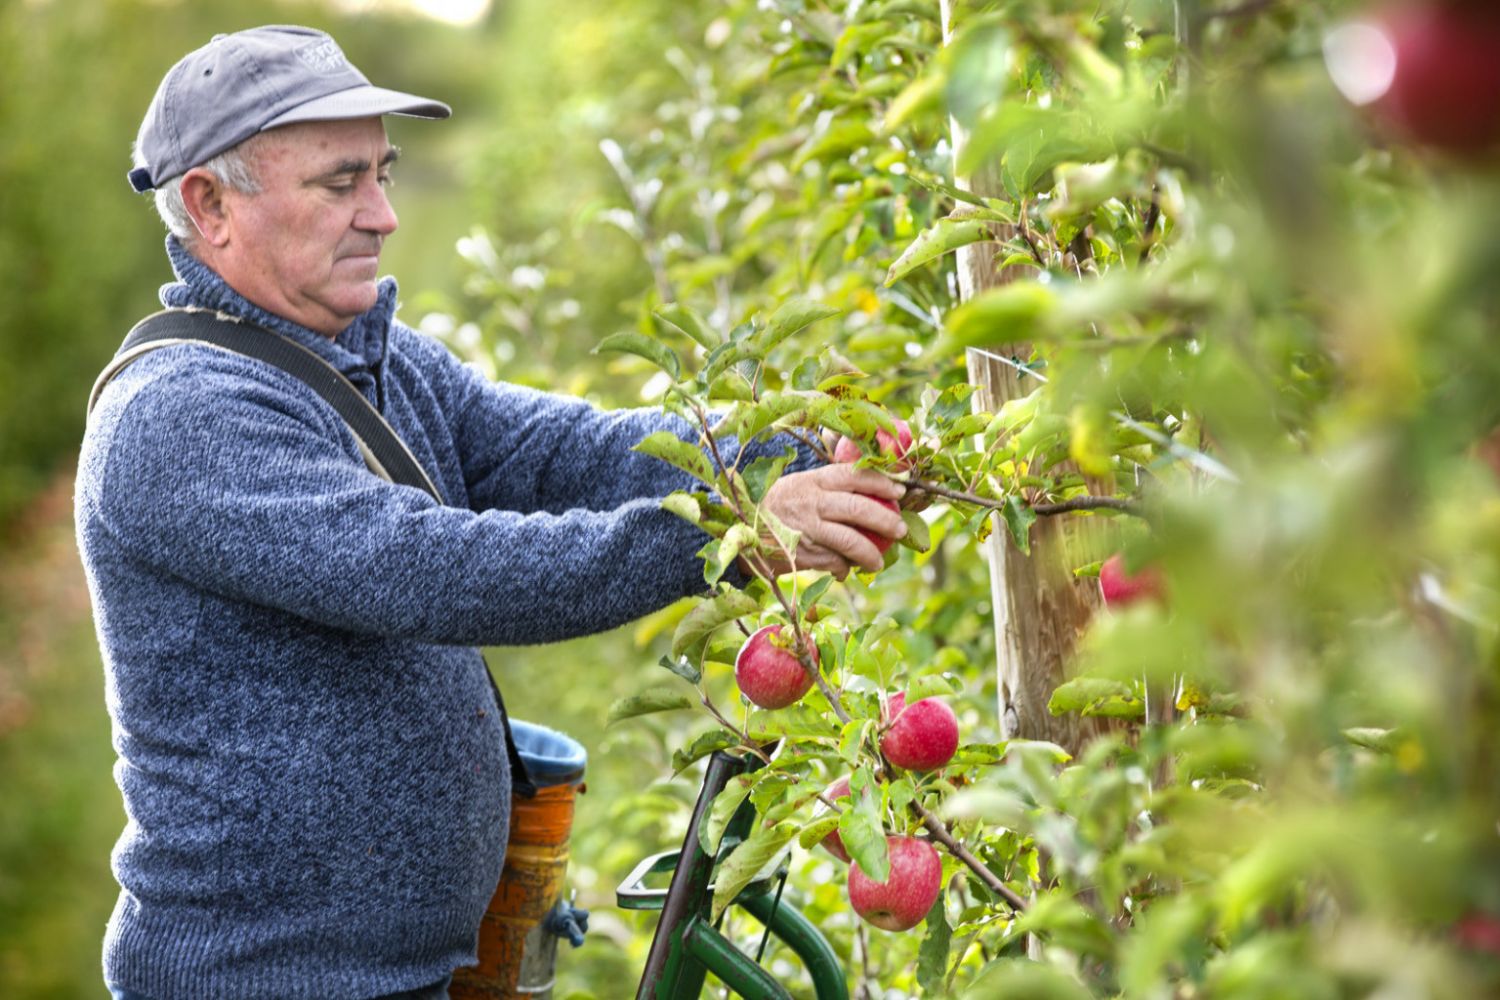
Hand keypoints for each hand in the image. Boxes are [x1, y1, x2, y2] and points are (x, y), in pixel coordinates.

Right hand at [751, 464, 907, 578]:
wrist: (737, 530)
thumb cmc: (775, 506)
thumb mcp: (798, 486)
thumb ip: (828, 487)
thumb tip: (869, 490)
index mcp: (812, 481)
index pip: (853, 476)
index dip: (881, 481)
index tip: (900, 489)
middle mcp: (811, 503)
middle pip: (859, 508)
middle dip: (886, 519)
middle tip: (900, 528)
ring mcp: (807, 530)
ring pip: (850, 541)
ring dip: (871, 555)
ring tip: (878, 563)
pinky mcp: (802, 554)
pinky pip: (833, 563)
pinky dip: (844, 569)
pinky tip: (847, 571)